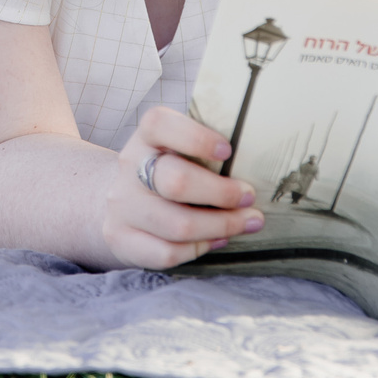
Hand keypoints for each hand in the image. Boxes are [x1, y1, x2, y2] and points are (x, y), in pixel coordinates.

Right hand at [101, 105, 264, 269]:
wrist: (123, 201)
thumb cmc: (169, 170)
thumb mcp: (179, 149)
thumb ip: (207, 150)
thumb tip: (256, 163)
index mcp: (146, 137)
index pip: (159, 125)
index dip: (196, 138)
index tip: (228, 151)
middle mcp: (130, 167)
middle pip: (176, 182)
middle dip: (222, 193)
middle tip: (249, 197)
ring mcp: (122, 205)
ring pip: (178, 225)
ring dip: (221, 226)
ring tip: (247, 222)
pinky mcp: (121, 238)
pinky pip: (166, 253)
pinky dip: (199, 249)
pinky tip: (216, 240)